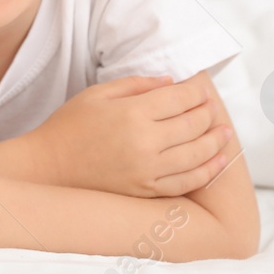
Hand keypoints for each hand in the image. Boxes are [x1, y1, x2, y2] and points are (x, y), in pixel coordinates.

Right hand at [31, 72, 233, 197]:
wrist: (48, 167)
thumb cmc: (69, 126)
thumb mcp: (97, 94)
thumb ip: (136, 85)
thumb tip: (171, 83)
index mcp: (132, 113)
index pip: (179, 98)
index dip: (197, 91)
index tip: (202, 87)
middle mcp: (144, 142)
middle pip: (193, 124)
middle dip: (208, 112)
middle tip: (213, 107)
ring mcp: (147, 170)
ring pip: (196, 154)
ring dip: (215, 141)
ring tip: (225, 132)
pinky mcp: (146, 190)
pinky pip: (186, 181)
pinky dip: (206, 170)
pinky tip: (216, 160)